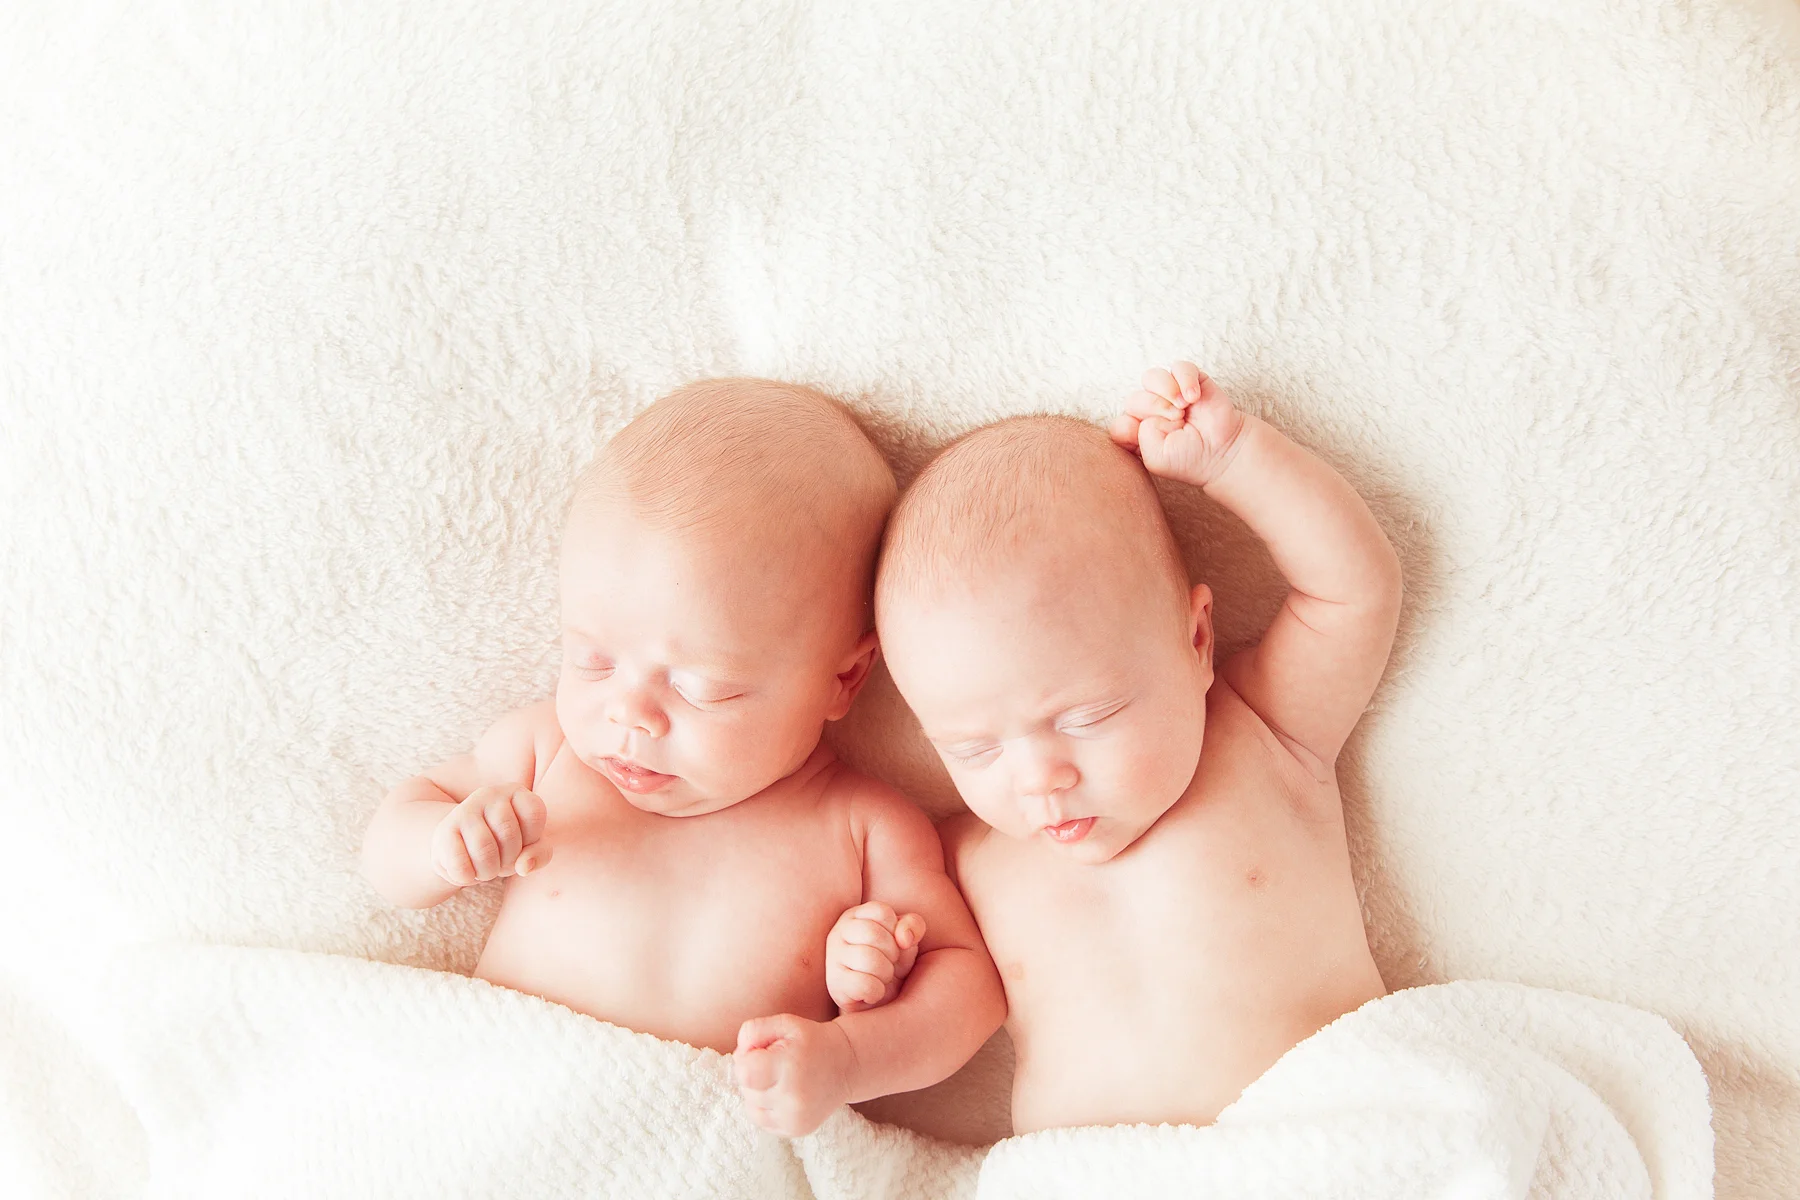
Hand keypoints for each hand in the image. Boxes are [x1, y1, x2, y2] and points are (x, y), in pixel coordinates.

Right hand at [431, 785, 551, 885]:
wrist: (462, 849)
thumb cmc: (504, 846)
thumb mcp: (529, 848)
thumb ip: (539, 854)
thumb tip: (524, 867)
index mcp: (515, 792)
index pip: (534, 813)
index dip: (532, 838)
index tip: (523, 843)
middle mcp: (489, 794)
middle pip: (508, 833)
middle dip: (509, 860)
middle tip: (501, 863)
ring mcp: (464, 810)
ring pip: (483, 849)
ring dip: (488, 872)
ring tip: (486, 870)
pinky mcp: (443, 832)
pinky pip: (460, 864)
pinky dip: (468, 877)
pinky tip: (468, 872)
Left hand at [732, 1014, 855, 1136]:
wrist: (846, 1065)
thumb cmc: (810, 1041)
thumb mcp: (785, 1023)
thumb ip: (753, 1030)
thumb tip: (737, 1056)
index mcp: (790, 1066)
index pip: (743, 1072)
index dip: (745, 1059)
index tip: (761, 1052)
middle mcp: (793, 1097)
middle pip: (746, 1089)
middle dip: (752, 1074)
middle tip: (774, 1064)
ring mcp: (795, 1118)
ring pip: (751, 1107)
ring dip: (757, 1092)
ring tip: (778, 1079)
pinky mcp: (796, 1130)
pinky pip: (762, 1120)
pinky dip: (765, 1107)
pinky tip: (781, 1093)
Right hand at [825, 902, 925, 1013]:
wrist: (877, 1001)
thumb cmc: (891, 962)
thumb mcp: (907, 940)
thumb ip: (913, 926)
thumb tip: (904, 938)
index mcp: (856, 916)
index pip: (882, 912)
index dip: (896, 930)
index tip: (895, 944)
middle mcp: (839, 932)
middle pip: (873, 933)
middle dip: (892, 953)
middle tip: (890, 963)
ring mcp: (833, 958)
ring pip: (868, 958)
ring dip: (885, 973)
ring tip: (882, 977)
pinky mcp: (834, 984)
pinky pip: (864, 985)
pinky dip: (876, 992)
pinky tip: (873, 992)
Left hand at [1109, 361, 1246, 486]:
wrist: (1222, 451)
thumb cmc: (1189, 458)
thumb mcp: (1155, 459)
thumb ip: (1137, 438)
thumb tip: (1143, 413)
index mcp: (1137, 432)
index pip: (1119, 424)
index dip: (1132, 428)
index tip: (1154, 438)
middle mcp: (1149, 411)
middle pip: (1133, 399)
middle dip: (1154, 409)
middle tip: (1177, 421)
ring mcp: (1169, 393)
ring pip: (1151, 377)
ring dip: (1166, 391)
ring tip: (1183, 408)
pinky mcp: (1189, 380)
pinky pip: (1179, 367)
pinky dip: (1185, 380)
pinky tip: (1194, 398)